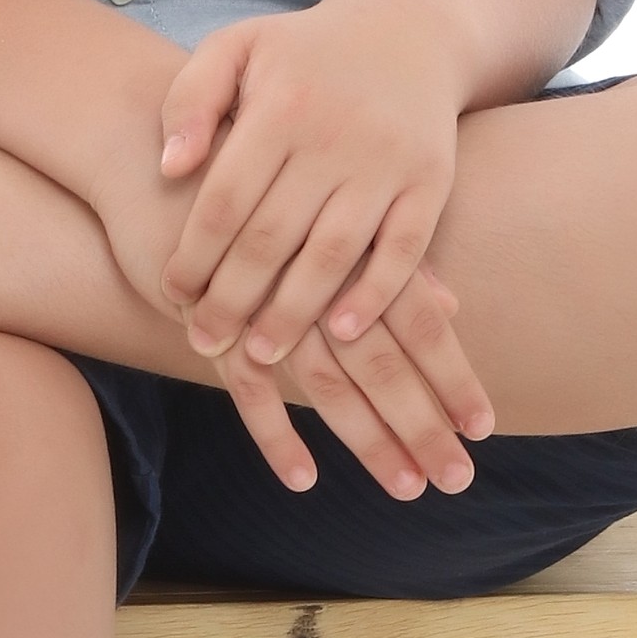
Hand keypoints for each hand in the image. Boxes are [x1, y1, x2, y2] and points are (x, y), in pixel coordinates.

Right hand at [89, 138, 480, 501]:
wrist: (153, 150)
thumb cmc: (268, 175)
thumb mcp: (335, 198)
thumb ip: (392, 252)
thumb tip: (452, 306)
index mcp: (359, 244)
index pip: (423, 325)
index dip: (453, 378)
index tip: (483, 428)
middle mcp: (320, 279)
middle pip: (385, 366)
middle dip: (424, 428)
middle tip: (459, 480)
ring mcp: (265, 303)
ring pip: (326, 385)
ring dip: (367, 442)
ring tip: (405, 487)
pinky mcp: (214, 321)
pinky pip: (246, 389)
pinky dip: (274, 435)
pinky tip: (304, 479)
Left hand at [157, 0, 489, 404]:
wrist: (411, 31)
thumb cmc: (302, 52)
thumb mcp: (237, 47)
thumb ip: (190, 100)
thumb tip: (170, 168)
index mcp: (279, 105)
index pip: (225, 199)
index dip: (196, 254)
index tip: (173, 294)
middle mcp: (334, 135)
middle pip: (272, 236)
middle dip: (232, 299)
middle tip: (204, 340)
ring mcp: (387, 161)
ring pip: (333, 253)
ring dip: (294, 312)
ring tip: (259, 353)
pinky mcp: (431, 181)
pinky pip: (403, 250)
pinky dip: (374, 294)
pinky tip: (340, 330)